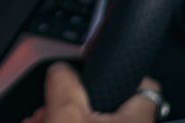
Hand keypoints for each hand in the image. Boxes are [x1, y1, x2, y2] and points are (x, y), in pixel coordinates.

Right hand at [23, 62, 164, 122]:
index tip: (108, 67)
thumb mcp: (65, 116)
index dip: (124, 73)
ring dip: (61, 120)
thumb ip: (63, 86)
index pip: (145, 85)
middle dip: (73, 104)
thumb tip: (60, 69)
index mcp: (137, 120)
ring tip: (38, 121)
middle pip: (108, 108)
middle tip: (48, 108)